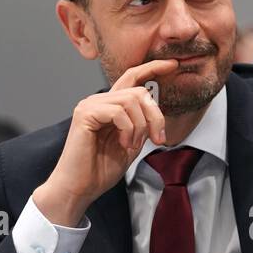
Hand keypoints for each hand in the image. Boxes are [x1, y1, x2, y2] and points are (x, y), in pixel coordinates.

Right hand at [33, 58, 179, 224]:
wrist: (79, 188)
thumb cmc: (100, 170)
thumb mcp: (131, 144)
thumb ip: (142, 126)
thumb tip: (156, 113)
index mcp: (110, 106)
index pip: (132, 78)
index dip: (153, 68)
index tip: (173, 64)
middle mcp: (98, 100)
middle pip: (138, 91)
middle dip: (155, 115)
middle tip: (159, 139)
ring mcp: (90, 105)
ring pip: (131, 100)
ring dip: (141, 126)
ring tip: (133, 145)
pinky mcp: (85, 114)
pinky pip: (119, 111)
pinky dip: (128, 129)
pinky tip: (123, 144)